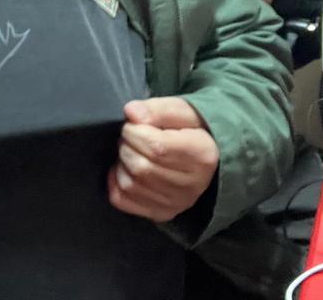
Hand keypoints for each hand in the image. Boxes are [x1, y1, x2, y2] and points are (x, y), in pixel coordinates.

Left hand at [107, 97, 218, 222]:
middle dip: (127, 145)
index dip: (135, 132)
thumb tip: (131, 113)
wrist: (206, 159)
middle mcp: (192, 186)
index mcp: (202, 155)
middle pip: (140, 166)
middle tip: (132, 137)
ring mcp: (176, 203)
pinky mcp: (161, 213)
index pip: (156, 147)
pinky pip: (122, 200)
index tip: (134, 124)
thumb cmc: (192, 130)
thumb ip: (157, 109)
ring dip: (122, 163)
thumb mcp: (182, 111)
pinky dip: (115, 182)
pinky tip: (126, 169)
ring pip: (129, 184)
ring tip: (133, 151)